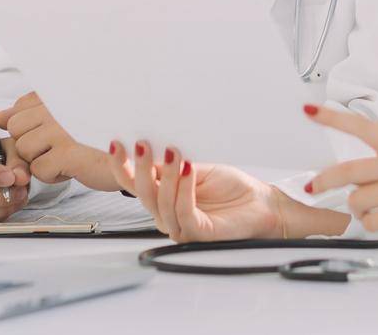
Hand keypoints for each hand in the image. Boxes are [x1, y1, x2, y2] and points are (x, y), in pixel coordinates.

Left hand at [0, 92, 119, 191]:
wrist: (133, 156)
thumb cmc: (97, 138)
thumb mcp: (65, 119)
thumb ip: (31, 114)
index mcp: (60, 95)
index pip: (21, 107)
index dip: (27, 126)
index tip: (46, 134)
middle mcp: (59, 107)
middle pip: (17, 128)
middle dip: (31, 144)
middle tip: (57, 148)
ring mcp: (62, 128)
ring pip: (24, 150)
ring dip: (42, 160)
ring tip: (67, 157)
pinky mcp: (67, 152)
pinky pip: (39, 169)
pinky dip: (53, 175)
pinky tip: (72, 168)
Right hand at [107, 140, 293, 241]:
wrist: (260, 203)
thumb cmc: (230, 188)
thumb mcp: (194, 169)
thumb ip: (169, 166)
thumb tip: (146, 151)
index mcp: (164, 198)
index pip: (134, 185)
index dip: (122, 166)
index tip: (116, 144)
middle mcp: (168, 215)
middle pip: (144, 194)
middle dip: (141, 168)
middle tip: (143, 146)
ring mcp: (182, 226)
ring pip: (163, 203)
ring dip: (166, 175)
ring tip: (174, 153)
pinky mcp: (199, 233)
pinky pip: (185, 212)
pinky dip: (184, 189)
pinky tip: (189, 169)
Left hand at [304, 104, 377, 249]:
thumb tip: (357, 175)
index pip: (361, 126)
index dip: (332, 118)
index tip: (309, 110)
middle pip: (346, 170)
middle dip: (323, 181)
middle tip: (312, 187)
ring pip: (357, 200)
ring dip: (362, 210)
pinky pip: (369, 223)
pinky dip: (374, 226)